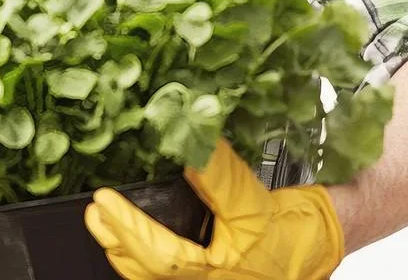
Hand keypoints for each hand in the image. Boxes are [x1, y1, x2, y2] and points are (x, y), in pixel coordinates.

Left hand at [84, 139, 344, 279]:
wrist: (312, 247)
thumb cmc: (287, 231)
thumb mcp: (252, 199)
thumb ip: (219, 175)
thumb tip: (190, 141)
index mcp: (217, 270)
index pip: (160, 254)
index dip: (128, 228)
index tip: (104, 201)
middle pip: (146, 271)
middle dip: (115, 241)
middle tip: (95, 211)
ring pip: (150, 277)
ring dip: (123, 250)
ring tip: (104, 223)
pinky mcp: (203, 279)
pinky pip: (162, 274)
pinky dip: (141, 256)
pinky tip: (129, 240)